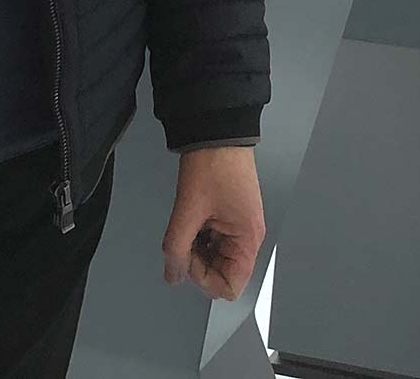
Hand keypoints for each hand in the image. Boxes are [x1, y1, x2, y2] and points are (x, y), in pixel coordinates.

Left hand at [160, 146, 265, 300]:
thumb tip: (172, 274)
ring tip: (188, 221)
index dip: (203, 278)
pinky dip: (198, 235)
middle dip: (197, 261)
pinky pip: (213, 239)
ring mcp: (238, 226)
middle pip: (222, 272)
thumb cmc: (213, 163)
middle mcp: (247, 236)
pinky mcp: (229, 216)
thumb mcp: (188, 208)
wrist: (215, 132)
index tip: (186, 259)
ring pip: (215, 256)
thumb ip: (176, 246)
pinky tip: (191, 216)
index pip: (229, 287)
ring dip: (196, 247)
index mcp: (247, 240)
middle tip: (183, 237)